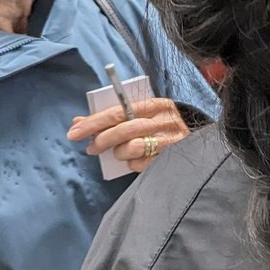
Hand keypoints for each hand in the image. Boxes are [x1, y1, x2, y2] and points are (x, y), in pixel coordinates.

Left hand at [67, 98, 187, 172]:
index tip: (74, 132)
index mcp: (156, 104)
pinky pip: (141, 164)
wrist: (196, 141)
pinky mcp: (170, 159)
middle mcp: (164, 120)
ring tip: (120, 153)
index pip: (118, 111)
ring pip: (132, 148)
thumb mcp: (141, 115)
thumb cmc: (159, 126)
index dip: (94, 122)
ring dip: (120, 153)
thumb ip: (113, 117)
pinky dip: (133, 164)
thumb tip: (77, 122)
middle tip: (91, 148)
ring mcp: (170, 140)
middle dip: (102, 140)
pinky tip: (135, 159)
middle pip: (124, 129)